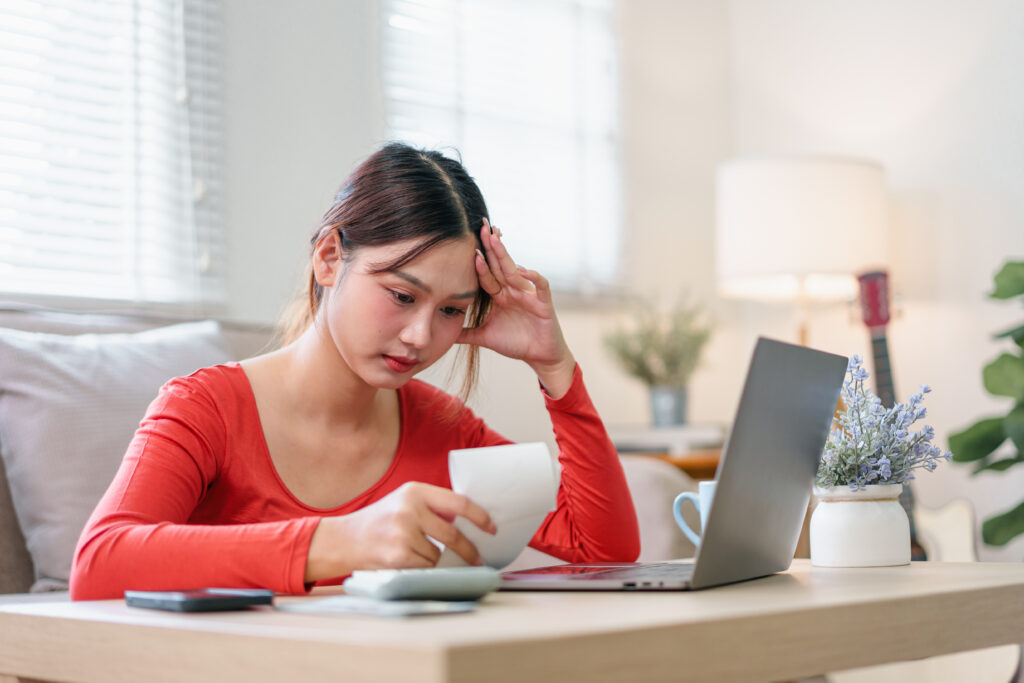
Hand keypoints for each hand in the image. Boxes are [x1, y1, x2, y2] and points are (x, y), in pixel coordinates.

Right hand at [304, 482, 496, 581]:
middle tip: (478, 558)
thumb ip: (433, 506)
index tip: (491, 528)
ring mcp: (403, 533)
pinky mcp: (398, 556)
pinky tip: (411, 562)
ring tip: (419, 554)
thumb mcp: (405, 501)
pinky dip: (424, 569)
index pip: (459, 503)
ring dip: (437, 561)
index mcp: (415, 491)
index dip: (480, 517)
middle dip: (469, 550)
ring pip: (439, 555)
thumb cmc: (380, 521)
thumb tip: (471, 521)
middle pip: (453, 535)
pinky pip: (426, 568)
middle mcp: (409, 509)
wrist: (345, 539)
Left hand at [458, 218, 576, 396]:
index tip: (466, 242)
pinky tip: (524, 270)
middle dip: (491, 245)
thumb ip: (465, 333)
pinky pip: (541, 286)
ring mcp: (528, 295)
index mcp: (500, 295)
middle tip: (481, 225)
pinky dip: (534, 277)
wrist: (540, 356)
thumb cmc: (515, 343)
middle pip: (500, 264)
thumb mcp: (484, 337)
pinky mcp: (543, 303)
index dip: (478, 259)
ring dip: (505, 255)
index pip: (486, 273)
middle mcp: (513, 290)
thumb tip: (442, 334)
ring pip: (515, 271)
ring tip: (495, 239)